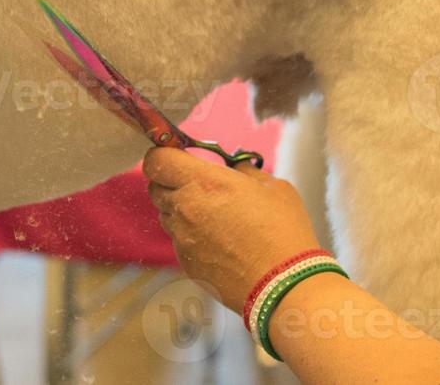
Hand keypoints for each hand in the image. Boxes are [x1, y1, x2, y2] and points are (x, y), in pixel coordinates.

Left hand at [144, 147, 323, 309]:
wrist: (284, 285)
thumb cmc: (283, 232)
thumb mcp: (272, 187)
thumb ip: (244, 170)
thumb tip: (234, 166)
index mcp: (203, 182)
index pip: (156, 161)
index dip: (163, 155)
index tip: (178, 156)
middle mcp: (185, 208)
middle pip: (155, 186)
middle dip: (170, 181)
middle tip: (198, 184)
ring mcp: (182, 238)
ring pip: (166, 214)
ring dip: (180, 209)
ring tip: (213, 215)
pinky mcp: (186, 263)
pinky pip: (178, 240)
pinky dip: (190, 236)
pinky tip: (219, 241)